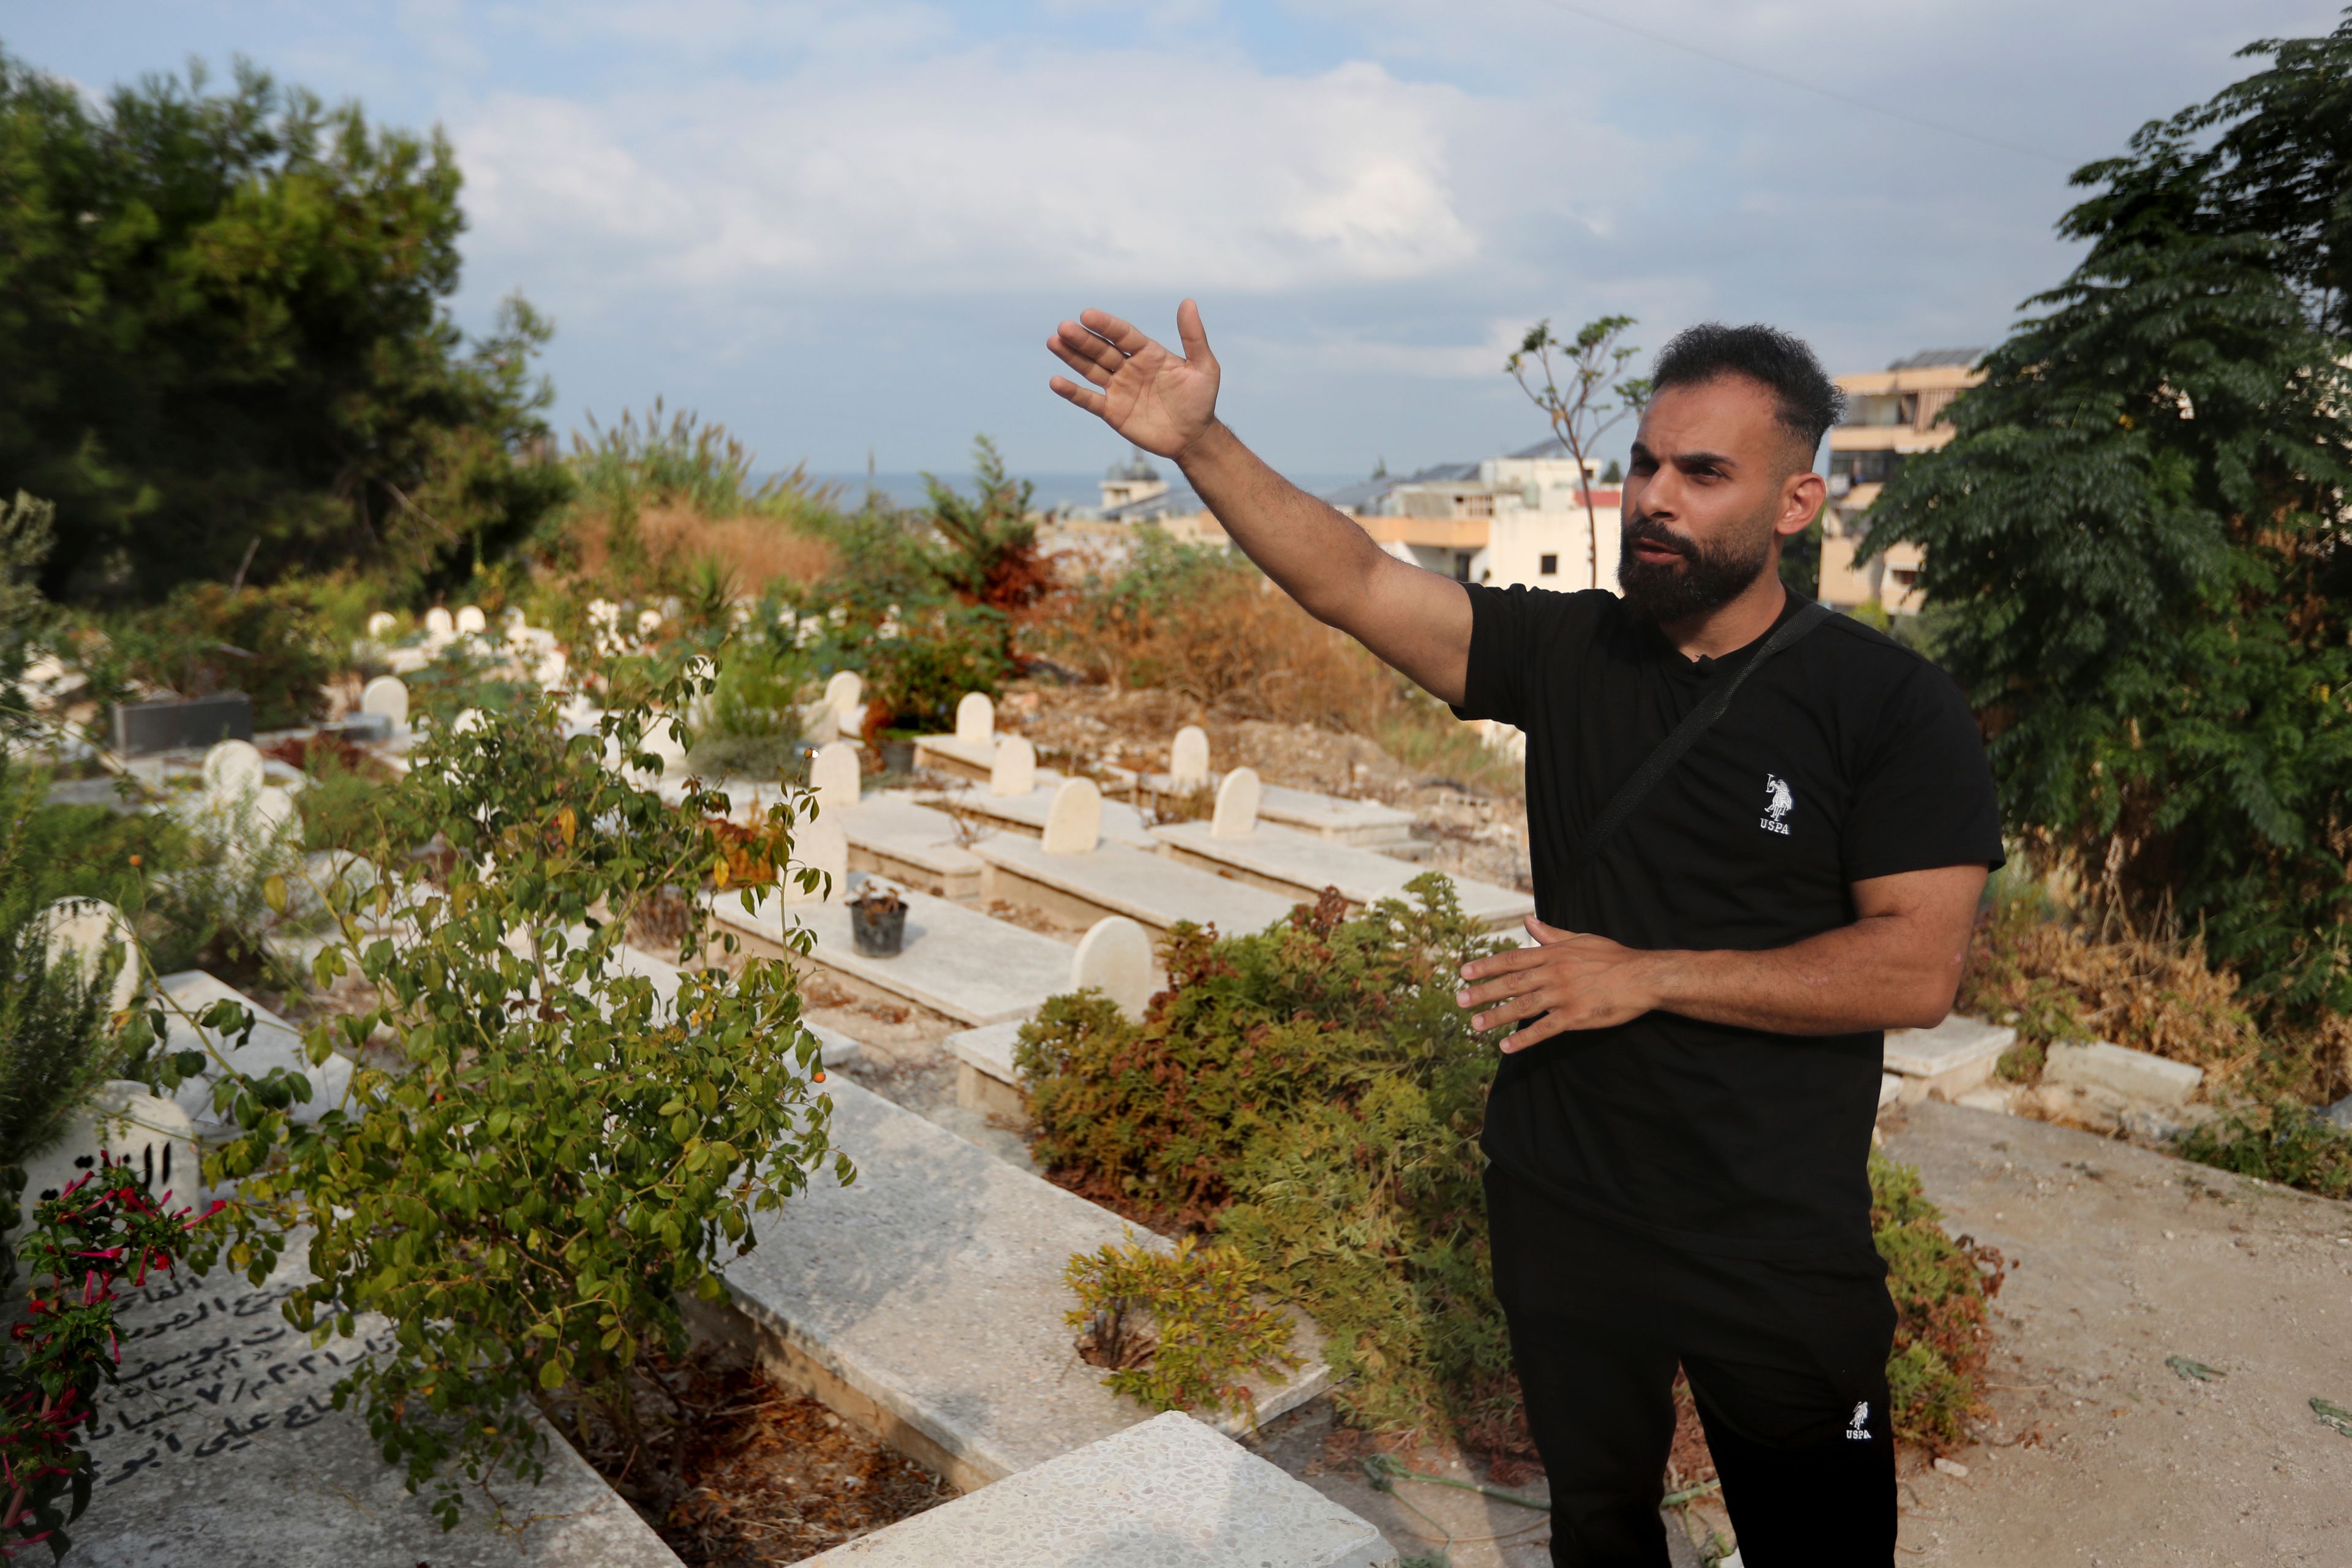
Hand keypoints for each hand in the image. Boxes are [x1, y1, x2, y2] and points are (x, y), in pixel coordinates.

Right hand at [1047, 301, 1220, 461]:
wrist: (1194, 437)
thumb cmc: (1201, 400)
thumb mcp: (1204, 366)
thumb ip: (1193, 336)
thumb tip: (1188, 301)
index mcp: (1148, 353)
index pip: (1123, 334)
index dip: (1106, 325)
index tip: (1087, 315)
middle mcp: (1129, 367)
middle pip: (1102, 350)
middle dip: (1083, 339)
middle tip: (1063, 327)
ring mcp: (1119, 389)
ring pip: (1091, 369)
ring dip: (1072, 357)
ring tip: (1053, 342)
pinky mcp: (1112, 411)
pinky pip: (1089, 400)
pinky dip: (1072, 392)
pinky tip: (1055, 381)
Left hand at [1456, 917, 1663, 1052]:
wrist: (1642, 977)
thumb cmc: (1612, 956)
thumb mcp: (1580, 938)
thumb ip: (1551, 934)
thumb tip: (1528, 921)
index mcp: (1553, 954)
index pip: (1512, 958)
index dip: (1486, 966)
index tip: (1464, 972)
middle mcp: (1553, 973)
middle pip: (1511, 983)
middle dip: (1483, 992)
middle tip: (1460, 1000)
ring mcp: (1563, 996)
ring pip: (1522, 1007)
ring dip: (1496, 1016)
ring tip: (1475, 1025)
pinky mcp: (1574, 1017)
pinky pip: (1544, 1029)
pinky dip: (1524, 1039)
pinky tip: (1506, 1047)